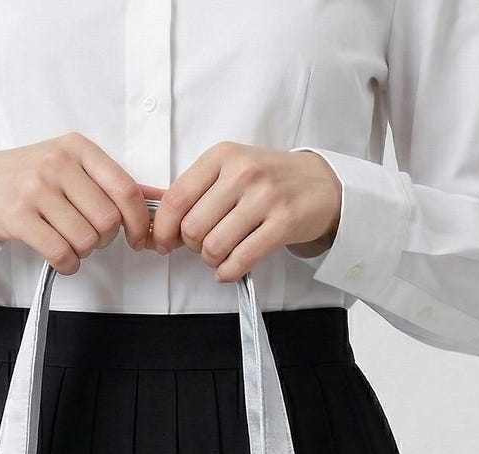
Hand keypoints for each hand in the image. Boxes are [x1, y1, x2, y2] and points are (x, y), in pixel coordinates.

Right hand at [0, 134, 154, 273]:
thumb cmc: (28, 178)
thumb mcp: (71, 167)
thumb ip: (113, 183)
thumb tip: (160, 197)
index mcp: (78, 148)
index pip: (125, 190)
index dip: (139, 222)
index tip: (138, 238)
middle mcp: (58, 163)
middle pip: (108, 220)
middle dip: (106, 239)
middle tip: (91, 238)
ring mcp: (36, 188)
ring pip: (86, 239)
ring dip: (84, 252)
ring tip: (70, 242)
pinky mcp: (18, 216)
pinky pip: (61, 253)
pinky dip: (68, 264)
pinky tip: (62, 258)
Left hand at [146, 143, 341, 280]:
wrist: (320, 184)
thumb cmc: (267, 181)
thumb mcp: (230, 171)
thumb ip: (196, 193)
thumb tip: (158, 229)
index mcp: (222, 157)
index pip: (175, 198)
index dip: (162, 229)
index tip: (163, 243)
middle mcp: (242, 172)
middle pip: (192, 228)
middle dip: (192, 246)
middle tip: (205, 245)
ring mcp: (265, 197)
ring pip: (214, 246)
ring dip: (212, 260)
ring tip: (222, 254)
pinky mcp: (283, 223)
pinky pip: (240, 259)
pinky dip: (228, 272)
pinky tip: (230, 269)